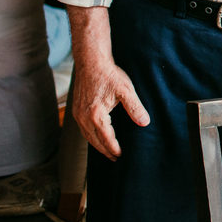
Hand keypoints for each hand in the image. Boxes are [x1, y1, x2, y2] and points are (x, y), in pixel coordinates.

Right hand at [65, 5, 149, 159]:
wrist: (91, 62)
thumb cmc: (109, 75)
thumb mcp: (126, 90)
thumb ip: (135, 108)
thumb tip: (144, 122)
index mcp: (96, 115)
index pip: (106, 138)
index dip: (114, 149)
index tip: (121, 155)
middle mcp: (84, 117)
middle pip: (94, 141)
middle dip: (105, 151)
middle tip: (115, 158)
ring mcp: (78, 114)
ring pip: (87, 136)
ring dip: (97, 145)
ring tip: (107, 151)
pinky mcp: (76, 109)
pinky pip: (82, 129)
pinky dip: (90, 136)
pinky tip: (97, 136)